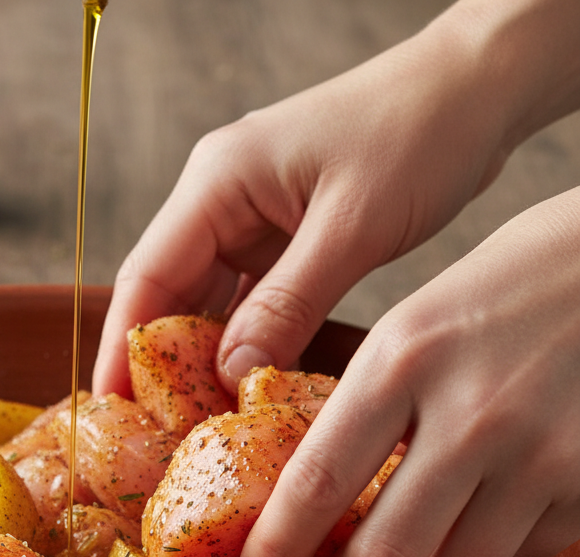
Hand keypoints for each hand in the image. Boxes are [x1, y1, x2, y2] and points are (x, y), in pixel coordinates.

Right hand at [92, 0, 579, 397]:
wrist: (477, 90)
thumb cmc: (419, 132)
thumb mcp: (352, 226)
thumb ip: (289, 303)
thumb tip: (232, 374)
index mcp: (217, 183)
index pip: (147, 276)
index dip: (122, 347)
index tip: (111, 407)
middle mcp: (221, 203)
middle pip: (168, 297)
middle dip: (162, 365)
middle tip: (160, 434)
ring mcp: (252, 223)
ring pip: (209, 306)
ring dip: (206, 361)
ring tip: (200, 425)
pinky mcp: (284, 242)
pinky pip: (251, 305)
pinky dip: (248, 346)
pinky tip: (249, 389)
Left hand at [239, 187, 579, 556]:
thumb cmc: (514, 288)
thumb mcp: (417, 326)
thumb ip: (369, 408)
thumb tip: (317, 493)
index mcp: (402, 362)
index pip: (316, 481)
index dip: (278, 547)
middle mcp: (469, 414)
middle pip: (384, 554)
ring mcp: (541, 452)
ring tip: (442, 521)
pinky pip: (528, 552)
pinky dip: (508, 542)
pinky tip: (512, 495)